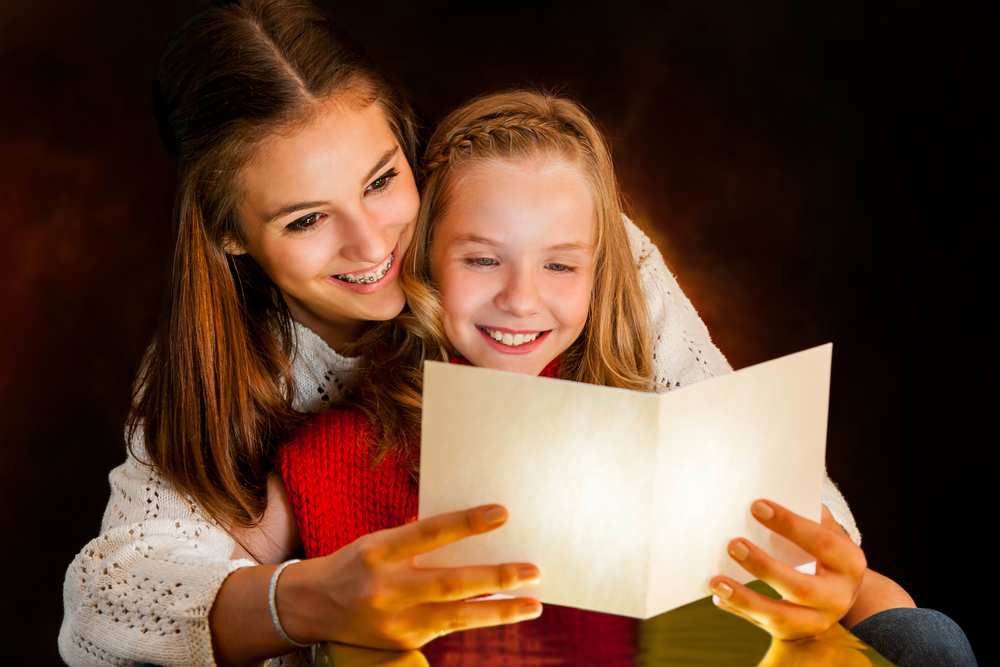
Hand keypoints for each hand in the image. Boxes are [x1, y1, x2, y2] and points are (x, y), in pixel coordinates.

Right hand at [279, 504, 542, 649]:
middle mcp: (386, 588)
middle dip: (496, 577)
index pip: (430, 533)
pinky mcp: (401, 643)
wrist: (313, 607)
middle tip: (533, 571)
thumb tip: (473, 531)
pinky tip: (505, 612)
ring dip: (500, 611)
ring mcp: (394, 621)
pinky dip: (478, 619)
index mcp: (379, 550)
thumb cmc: (356, 563)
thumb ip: (419, 541)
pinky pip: (448, 628)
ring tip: (533, 604)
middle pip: (450, 582)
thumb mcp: (380, 541)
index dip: (467, 522)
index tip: (502, 513)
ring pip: (457, 616)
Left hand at [709, 500, 866, 639]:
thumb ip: (809, 516)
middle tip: (733, 544)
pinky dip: (739, 609)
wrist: (839, 594)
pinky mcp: (795, 633)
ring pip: (780, 615)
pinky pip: (763, 623)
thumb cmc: (825, 552)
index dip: (788, 524)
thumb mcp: (829, 533)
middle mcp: (838, 597)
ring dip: (744, 598)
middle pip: (800, 587)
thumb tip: (771, 497)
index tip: (756, 506)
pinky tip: (718, 596)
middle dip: (764, 566)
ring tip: (716, 581)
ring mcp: (817, 620)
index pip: (820, 542)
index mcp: (849, 563)